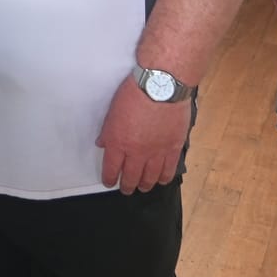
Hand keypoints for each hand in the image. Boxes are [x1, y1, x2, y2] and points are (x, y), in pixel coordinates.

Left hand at [96, 77, 190, 193]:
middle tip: (126, 190)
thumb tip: (103, 143)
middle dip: (127, 186)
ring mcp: (156, 152)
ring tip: (143, 187)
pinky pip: (168, 169)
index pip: (111, 168)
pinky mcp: (173, 148)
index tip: (109, 183)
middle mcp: (136, 152)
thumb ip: (108, 131)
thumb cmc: (134, 93)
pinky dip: (164, 177)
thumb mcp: (113, 111)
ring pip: (150, 177)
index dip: (109, 178)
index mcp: (117, 142)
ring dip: (145, 184)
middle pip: (131, 177)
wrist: (161, 87)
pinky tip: (162, 180)